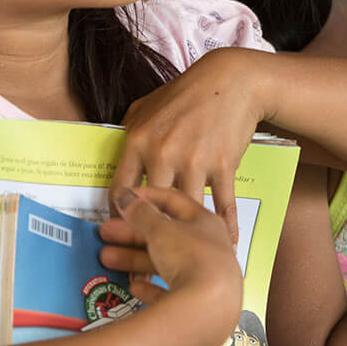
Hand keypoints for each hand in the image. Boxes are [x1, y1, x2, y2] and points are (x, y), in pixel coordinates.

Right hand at [97, 186, 242, 341]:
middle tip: (106, 233)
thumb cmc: (194, 258)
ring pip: (164, 263)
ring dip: (134, 260)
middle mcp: (208, 248)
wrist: (209, 306)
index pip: (174, 201)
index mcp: (206, 223)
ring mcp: (203, 277)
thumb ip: (142, 214)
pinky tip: (135, 287)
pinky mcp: (195, 303)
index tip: (125, 198)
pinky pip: (170, 293)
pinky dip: (151, 290)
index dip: (147, 197)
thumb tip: (129, 198)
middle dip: (132, 234)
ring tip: (107, 259)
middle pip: (165, 236)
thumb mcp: (161, 230)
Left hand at [114, 49, 269, 242]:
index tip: (121, 234)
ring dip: (185, 237)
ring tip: (183, 259)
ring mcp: (194, 161)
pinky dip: (226, 225)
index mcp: (138, 141)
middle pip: (150, 209)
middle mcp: (163, 154)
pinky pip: (223, 203)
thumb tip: (115, 157)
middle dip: (147, 239)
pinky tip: (228, 243)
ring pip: (185, 210)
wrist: (231, 82)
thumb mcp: (144, 105)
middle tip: (145, 263)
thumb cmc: (186, 93)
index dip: (119, 217)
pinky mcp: (223, 165)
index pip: (120, 190)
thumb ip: (127, 132)